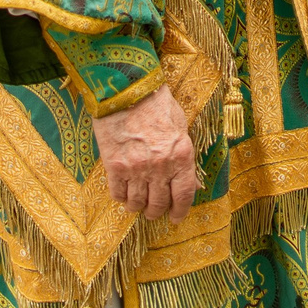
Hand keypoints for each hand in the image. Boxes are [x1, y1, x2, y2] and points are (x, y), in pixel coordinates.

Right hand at [92, 85, 199, 220]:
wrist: (126, 89)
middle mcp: (160, 167)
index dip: (180, 211)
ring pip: (137, 203)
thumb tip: (192, 182)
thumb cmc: (156, 104)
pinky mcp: (114, 166)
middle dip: (156, 212)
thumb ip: (184, 157)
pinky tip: (122, 193)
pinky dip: (120, 197)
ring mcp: (136, 168)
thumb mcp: (180, 127)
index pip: (184, 195)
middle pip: (159, 203)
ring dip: (137, 207)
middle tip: (153, 212)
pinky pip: (117, 193)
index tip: (175, 218)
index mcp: (181, 156)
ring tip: (136, 205)